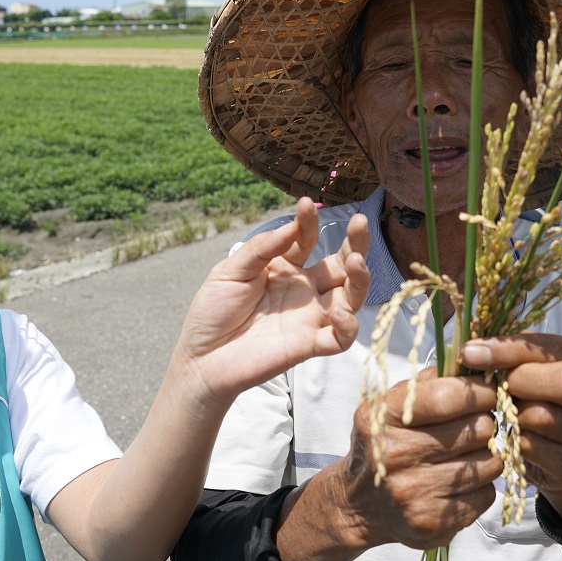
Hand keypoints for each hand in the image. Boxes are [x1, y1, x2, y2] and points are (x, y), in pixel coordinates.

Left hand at [174, 197, 369, 407]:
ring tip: (357, 261)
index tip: (306, 205)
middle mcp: (303, 290)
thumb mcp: (231, 270)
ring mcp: (308, 317)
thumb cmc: (213, 311)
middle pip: (341, 266)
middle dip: (356, 243)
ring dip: (360, 279)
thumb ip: (263, 248)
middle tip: (360, 222)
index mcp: (284, 268)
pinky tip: (338, 312)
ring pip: (350, 298)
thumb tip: (292, 226)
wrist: (201, 356)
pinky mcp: (308, 345)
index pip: (307, 240)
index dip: (309, 223)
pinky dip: (347, 326)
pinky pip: (340, 338)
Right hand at [333, 369, 504, 550]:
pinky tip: (460, 481)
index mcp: (382, 419)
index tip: (489, 390)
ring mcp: (413, 494)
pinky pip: (486, 495)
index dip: (480, 390)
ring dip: (487, 455)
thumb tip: (475, 359)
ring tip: (468, 453)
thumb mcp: (392, 404)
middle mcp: (395, 457)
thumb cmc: (384, 443)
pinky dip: (481, 486)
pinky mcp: (432, 524)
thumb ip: (431, 381)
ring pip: (489, 463)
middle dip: (485, 422)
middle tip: (476, 424)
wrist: (357, 503)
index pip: (448, 396)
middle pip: (477, 429)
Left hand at [462, 333, 561, 526]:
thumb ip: (516, 350)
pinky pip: (532, 447)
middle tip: (497, 384)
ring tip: (510, 408)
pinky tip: (514, 432)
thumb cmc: (546, 395)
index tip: (472, 352)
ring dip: (513, 412)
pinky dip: (513, 438)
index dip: (511, 349)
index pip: (558, 350)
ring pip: (543, 417)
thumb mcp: (539, 365)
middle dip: (521, 380)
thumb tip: (473, 349)